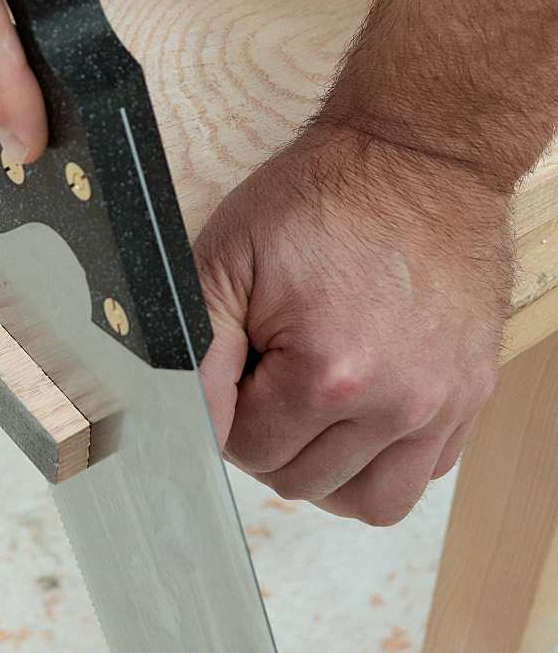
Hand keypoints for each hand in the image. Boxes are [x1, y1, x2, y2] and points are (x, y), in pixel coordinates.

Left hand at [194, 124, 511, 524]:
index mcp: (327, 373)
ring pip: (365, 499)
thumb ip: (197, 347)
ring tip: (305, 416)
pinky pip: (420, 475)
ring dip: (321, 469)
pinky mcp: (470, 395)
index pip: (248, 449)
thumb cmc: (319, 200)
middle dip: (266, 438)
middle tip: (264, 380)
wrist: (415, 158)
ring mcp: (440, 404)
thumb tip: (186, 417)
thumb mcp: (227, 258)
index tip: (232, 372)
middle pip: (300, 479)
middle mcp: (394, 402)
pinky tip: (356, 417)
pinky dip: (379, 462)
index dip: (224, 413)